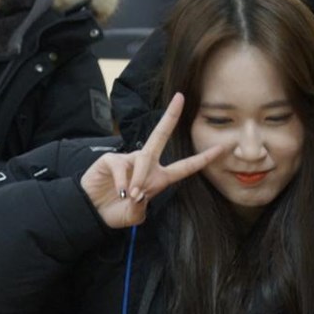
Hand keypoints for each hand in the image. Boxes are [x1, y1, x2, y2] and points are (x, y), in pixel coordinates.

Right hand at [80, 93, 223, 227]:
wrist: (91, 212)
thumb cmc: (116, 211)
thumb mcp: (135, 216)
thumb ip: (141, 208)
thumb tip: (138, 194)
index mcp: (159, 178)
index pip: (186, 167)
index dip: (204, 158)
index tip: (222, 147)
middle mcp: (146, 164)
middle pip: (161, 136)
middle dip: (170, 116)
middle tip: (180, 98)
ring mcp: (128, 159)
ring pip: (142, 159)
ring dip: (139, 178)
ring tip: (133, 195)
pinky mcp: (111, 159)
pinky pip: (122, 166)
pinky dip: (122, 181)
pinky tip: (120, 191)